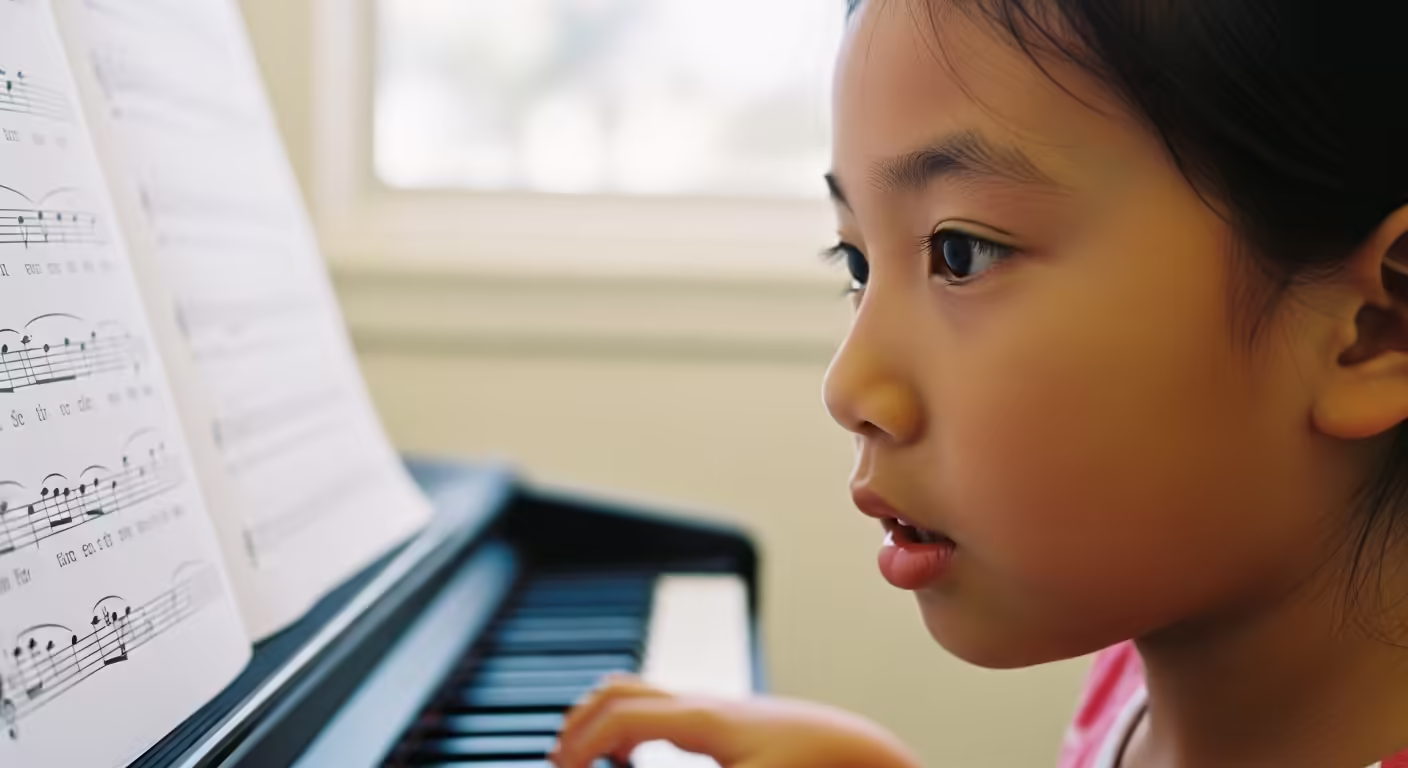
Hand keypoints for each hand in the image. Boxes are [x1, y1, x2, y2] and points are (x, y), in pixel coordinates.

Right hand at [549, 675, 924, 767]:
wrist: (850, 748)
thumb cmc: (804, 765)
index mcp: (699, 717)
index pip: (617, 717)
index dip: (579, 744)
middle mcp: (698, 702)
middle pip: (616, 691)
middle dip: (578, 723)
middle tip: (560, 762)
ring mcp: (707, 703)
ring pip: (632, 692)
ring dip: (599, 719)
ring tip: (585, 760)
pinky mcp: (717, 715)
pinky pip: (654, 706)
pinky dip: (625, 725)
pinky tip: (629, 758)